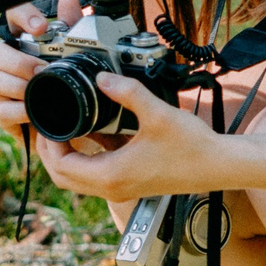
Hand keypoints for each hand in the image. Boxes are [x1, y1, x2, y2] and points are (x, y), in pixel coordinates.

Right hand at [0, 0, 85, 140]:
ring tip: (38, 89)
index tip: (41, 27)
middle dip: (19, 62)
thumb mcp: (75, 55)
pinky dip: (19, 110)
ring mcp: (2, 89)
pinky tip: (33, 110)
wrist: (72, 124)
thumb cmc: (67, 83)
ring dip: (18, 86)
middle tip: (42, 70)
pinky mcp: (4, 113)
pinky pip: (2, 110)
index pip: (12, 16)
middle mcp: (8, 62)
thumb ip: (72, 26)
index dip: (22, 16)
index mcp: (24, 42)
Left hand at [39, 74, 223, 201]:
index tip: (48, 122)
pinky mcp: (129, 184)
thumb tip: (102, 77)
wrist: (218, 166)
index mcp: (112, 175)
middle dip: (50, 153)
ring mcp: (120, 188)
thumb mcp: (156, 113)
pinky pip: (94, 176)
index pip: (61, 166)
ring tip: (65, 129)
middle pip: (62, 177)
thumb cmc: (192, 147)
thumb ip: (126, 92)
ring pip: (77, 180)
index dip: (48, 144)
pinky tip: (93, 134)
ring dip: (66, 157)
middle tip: (50, 126)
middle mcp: (112, 188)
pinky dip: (85, 159)